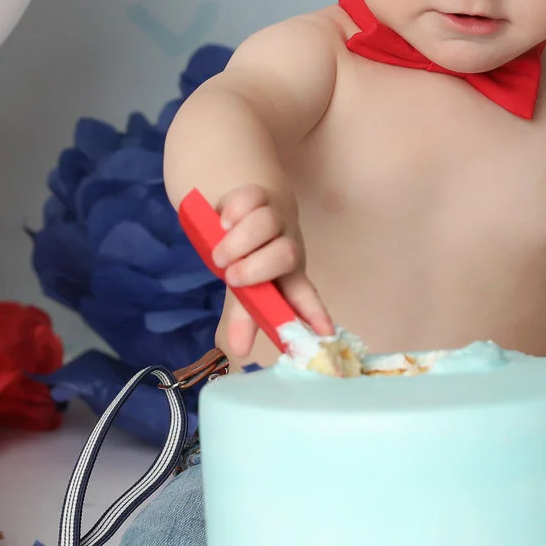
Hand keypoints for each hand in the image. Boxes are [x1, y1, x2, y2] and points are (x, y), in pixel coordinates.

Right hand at [207, 184, 334, 361]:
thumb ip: (244, 317)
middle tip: (232, 277)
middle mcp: (287, 245)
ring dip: (239, 242)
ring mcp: (275, 218)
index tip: (325, 331)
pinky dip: (234, 211)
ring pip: (265, 223)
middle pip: (286, 254)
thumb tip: (237, 352)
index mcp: (289, 275)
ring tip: (220, 256)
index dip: (314, 311)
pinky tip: (223, 222)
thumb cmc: (249, 256)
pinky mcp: (259, 194)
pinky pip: (249, 198)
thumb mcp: (246, 288)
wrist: (246, 209)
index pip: (305, 294)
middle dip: (257, 267)